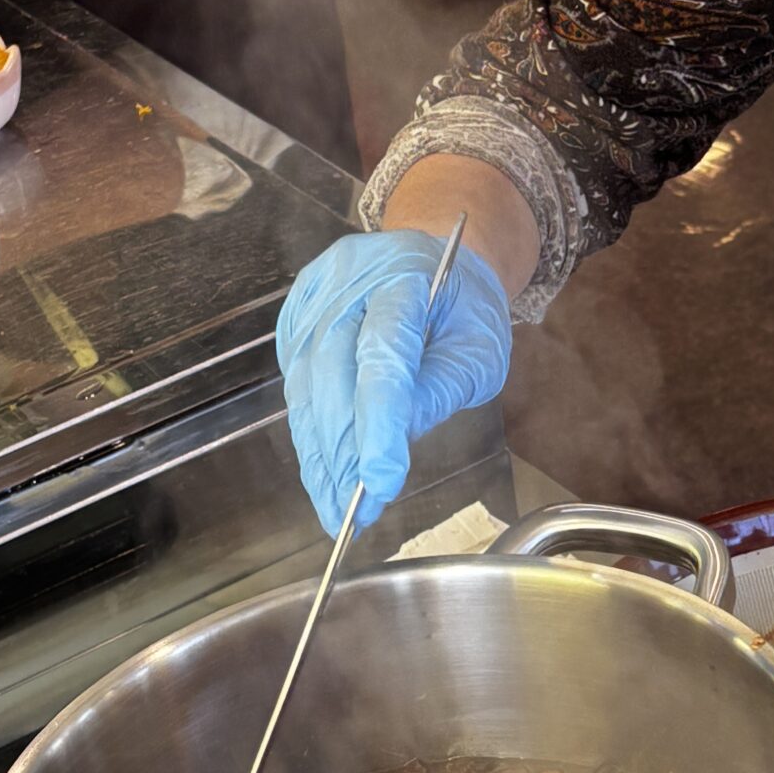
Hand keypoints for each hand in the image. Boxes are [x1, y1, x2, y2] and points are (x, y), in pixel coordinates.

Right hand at [275, 230, 512, 534]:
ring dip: (320, 455)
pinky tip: (323, 475)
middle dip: (342, 452)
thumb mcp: (478, 349)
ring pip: (305, 385)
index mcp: (404, 277)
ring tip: (335, 509)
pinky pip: (295, 385)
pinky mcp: (295, 318)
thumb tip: (394, 446)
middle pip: (333, 374)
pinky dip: (309, 435)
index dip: (378, 424)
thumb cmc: (463, 308)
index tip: (380, 483)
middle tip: (352, 514)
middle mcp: (348, 281)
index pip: (385, 357)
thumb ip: (440, 391)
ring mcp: (314, 297)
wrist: (435, 258)